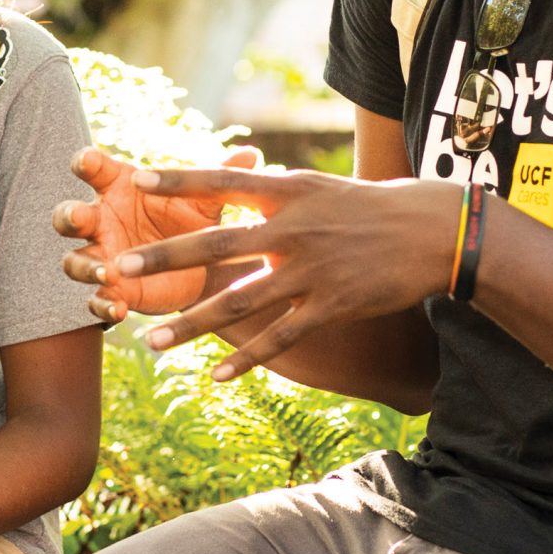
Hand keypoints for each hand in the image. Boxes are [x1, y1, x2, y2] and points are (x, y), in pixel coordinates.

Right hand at [56, 145, 264, 321]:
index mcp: (117, 187)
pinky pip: (96, 301)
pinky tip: (119, 308)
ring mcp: (102, 257)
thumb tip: (252, 153)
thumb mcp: (210, 199)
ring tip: (106, 272)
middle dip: (69, 216)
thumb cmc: (196, 218)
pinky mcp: (113, 290)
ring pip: (74, 261)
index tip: (87, 162)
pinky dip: (103, 305)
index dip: (85, 162)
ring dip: (83, 266)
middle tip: (81, 218)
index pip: (93, 168)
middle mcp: (102, 221)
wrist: (204, 265)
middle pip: (68, 216)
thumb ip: (222, 176)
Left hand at [112, 167, 463, 376]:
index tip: (136, 177)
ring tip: (151, 342)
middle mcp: (294, 228)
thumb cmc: (373, 206)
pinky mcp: (331, 306)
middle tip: (118, 268)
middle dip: (166, 258)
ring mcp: (311, 270)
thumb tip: (242, 176)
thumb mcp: (322, 186)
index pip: (223, 181)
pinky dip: (248, 359)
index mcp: (289, 192)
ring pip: (240, 300)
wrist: (434, 233)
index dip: (180, 180)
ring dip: (192, 325)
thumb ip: (277, 189)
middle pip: (218, 242)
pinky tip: (216, 376)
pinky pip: (281, 337)